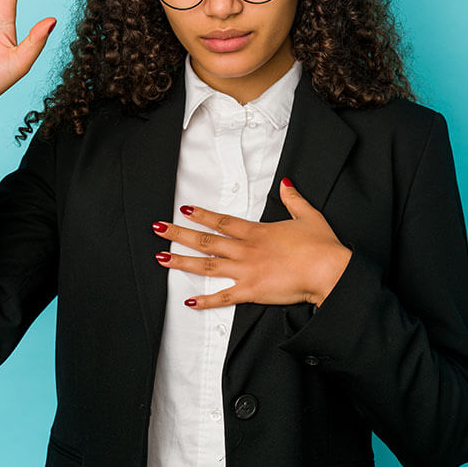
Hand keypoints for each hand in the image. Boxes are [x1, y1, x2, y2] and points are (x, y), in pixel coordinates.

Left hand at [151, 177, 351, 308]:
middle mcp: (245, 249)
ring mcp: (246, 270)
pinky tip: (190, 302)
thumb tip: (286, 183)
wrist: (328, 270)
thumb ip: (293, 199)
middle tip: (158, 229)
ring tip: (161, 259)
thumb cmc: (320, 245)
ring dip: (182, 262)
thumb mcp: (307, 215)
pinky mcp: (251, 292)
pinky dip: (206, 301)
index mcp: (256, 232)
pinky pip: (224, 297)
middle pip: (205, 240)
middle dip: (179, 234)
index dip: (201, 215)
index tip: (184, 210)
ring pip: (206, 265)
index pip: (222, 221)